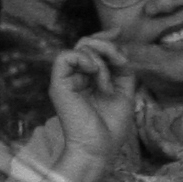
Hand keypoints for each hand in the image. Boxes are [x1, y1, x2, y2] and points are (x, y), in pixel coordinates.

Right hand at [48, 35, 139, 165]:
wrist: (99, 149)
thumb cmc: (111, 128)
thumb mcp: (125, 92)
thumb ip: (123, 69)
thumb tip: (120, 46)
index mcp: (88, 80)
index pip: (92, 50)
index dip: (104, 37)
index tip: (119, 32)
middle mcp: (76, 77)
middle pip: (86, 44)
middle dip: (107, 45)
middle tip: (120, 59)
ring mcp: (66, 80)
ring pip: (79, 48)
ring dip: (100, 59)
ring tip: (106, 82)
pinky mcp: (58, 84)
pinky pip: (66, 56)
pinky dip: (83, 59)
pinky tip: (94, 72)